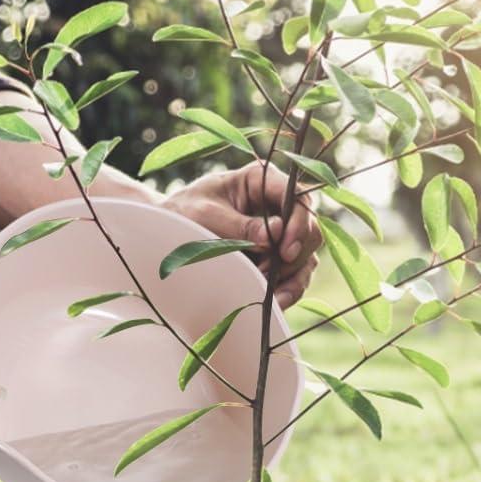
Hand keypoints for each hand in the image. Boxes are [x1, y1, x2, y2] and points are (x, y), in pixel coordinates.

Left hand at [163, 162, 321, 307]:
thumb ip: (239, 226)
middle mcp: (278, 204)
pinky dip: (289, 290)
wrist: (170, 232)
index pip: (297, 198)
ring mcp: (281, 233)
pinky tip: (275, 301)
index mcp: (261, 180)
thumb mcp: (206, 216)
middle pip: (310, 228)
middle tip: (267, 272)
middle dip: (294, 253)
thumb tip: (273, 235)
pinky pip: (296, 276)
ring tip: (267, 290)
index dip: (298, 224)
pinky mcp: (277, 257)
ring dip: (292, 276)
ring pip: (307, 255)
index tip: (284, 250)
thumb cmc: (184, 213)